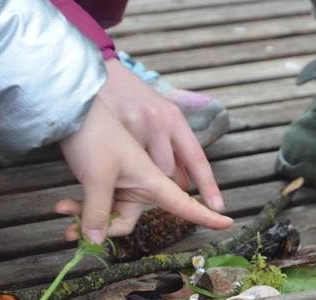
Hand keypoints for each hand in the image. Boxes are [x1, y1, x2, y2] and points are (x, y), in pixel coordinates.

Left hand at [56, 98, 232, 243]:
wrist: (71, 106)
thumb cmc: (94, 133)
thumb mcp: (96, 177)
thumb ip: (97, 212)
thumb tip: (95, 242)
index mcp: (152, 177)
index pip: (185, 201)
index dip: (205, 215)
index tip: (227, 222)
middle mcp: (143, 181)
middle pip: (130, 220)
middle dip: (103, 227)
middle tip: (74, 231)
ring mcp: (125, 180)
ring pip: (110, 213)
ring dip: (86, 216)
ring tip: (63, 212)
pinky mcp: (108, 178)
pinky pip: (100, 202)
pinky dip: (83, 207)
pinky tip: (65, 205)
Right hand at [97, 57, 224, 211]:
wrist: (97, 75)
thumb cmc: (132, 99)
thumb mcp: (160, 115)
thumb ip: (173, 147)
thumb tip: (184, 184)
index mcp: (173, 118)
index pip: (196, 158)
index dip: (208, 185)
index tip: (218, 207)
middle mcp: (157, 121)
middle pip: (167, 170)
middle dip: (161, 177)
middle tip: (148, 171)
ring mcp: (134, 126)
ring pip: (145, 170)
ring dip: (140, 174)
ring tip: (128, 161)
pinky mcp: (110, 131)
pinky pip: (122, 164)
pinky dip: (120, 169)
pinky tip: (114, 158)